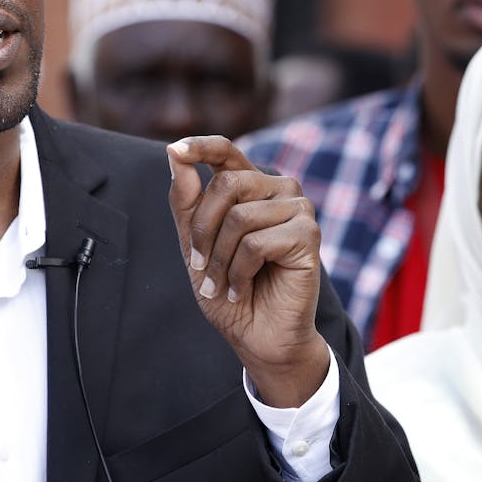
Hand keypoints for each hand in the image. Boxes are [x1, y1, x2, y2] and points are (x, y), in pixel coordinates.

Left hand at [167, 136, 327, 407]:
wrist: (257, 336)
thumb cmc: (228, 290)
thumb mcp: (195, 244)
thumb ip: (187, 201)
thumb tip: (173, 152)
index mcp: (251, 186)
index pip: (227, 151)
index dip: (201, 146)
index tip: (174, 149)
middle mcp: (278, 189)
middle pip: (227, 184)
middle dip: (203, 231)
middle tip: (201, 268)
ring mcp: (297, 209)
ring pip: (240, 216)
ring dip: (220, 259)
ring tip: (223, 285)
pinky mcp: (308, 234)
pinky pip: (256, 243)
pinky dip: (239, 272)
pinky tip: (242, 289)